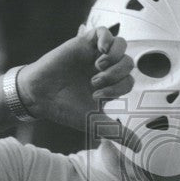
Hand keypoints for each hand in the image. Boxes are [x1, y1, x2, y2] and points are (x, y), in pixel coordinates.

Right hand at [17, 26, 134, 134]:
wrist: (40, 95)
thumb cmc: (65, 108)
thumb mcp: (95, 122)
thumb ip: (118, 132)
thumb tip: (139, 148)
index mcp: (111, 85)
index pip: (129, 81)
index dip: (118, 88)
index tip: (96, 97)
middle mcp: (105, 68)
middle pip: (128, 63)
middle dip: (116, 74)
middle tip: (95, 83)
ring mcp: (95, 54)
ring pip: (121, 45)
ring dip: (115, 57)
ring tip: (99, 66)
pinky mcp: (84, 42)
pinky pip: (104, 31)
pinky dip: (107, 38)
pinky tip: (100, 50)